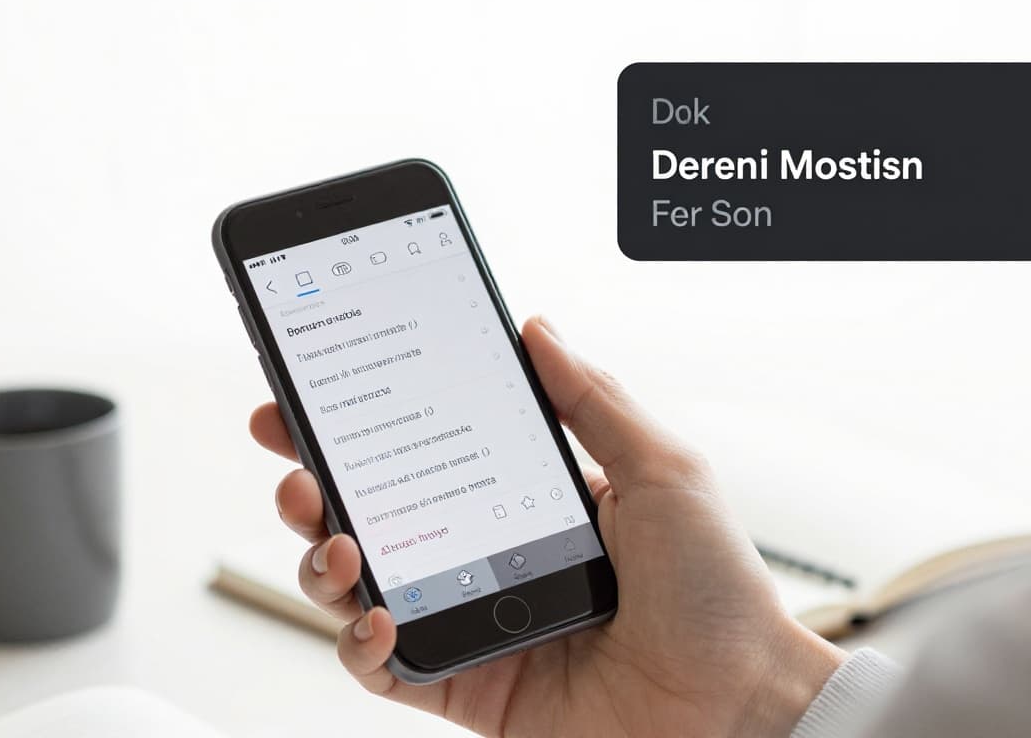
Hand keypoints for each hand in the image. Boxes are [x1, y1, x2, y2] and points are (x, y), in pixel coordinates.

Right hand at [250, 316, 846, 736]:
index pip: (422, 449)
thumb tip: (535, 330)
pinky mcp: (464, 686)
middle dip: (313, 484)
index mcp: (523, 498)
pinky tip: (376, 619)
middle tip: (291, 459)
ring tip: (331, 537)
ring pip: (357, 588)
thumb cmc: (715, 590)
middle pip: (371, 514)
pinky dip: (358, 645)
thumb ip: (591, 400)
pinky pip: (381, 669)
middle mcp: (485, 556)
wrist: (739, 703)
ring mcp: (469, 621)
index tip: (311, 392)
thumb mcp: (661, 471)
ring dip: (320, 559)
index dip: (360, 423)